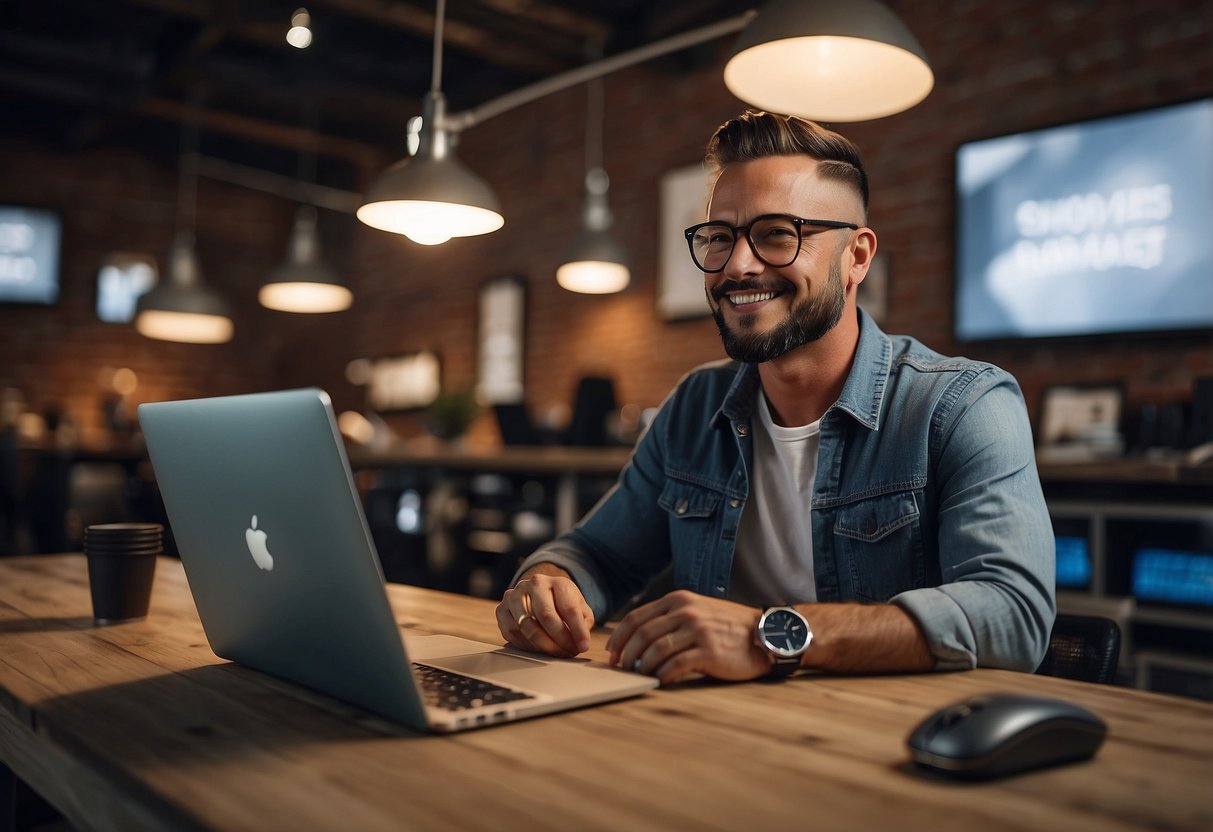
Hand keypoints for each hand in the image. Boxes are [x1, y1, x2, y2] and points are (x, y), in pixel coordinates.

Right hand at [496, 565, 593, 656]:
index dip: (578, 630)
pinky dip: (527, 645)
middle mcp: (534, 584)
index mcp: (557, 582)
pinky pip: (513, 633)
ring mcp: (515, 595)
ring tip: (556, 653)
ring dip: (543, 646)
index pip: (568, 607)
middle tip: (569, 652)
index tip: (584, 646)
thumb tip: (581, 640)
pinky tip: (539, 650)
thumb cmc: (561, 603)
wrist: (538, 593)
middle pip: (546, 616)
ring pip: (527, 626)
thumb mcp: (579, 607)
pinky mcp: (502, 609)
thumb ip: (584, 621)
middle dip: (560, 639)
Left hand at [606, 590, 769, 683]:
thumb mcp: (697, 611)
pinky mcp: (709, 651)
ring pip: (656, 650)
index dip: (619, 637)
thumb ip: (670, 620)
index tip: (612, 654)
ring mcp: (698, 630)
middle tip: (621, 669)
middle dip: (626, 654)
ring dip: (642, 666)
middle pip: (642, 634)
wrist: (764, 633)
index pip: (636, 617)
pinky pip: (676, 665)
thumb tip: (637, 642)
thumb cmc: (726, 627)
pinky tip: (660, 681)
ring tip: (639, 676)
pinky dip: (663, 675)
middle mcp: (686, 611)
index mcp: (678, 600)